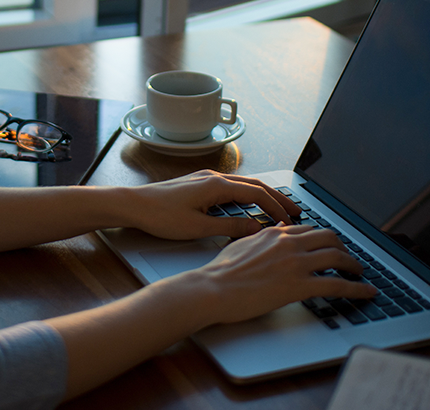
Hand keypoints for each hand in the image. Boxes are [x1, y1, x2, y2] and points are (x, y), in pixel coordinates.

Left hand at [127, 170, 301, 239]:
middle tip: (296, 210)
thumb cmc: (160, 216)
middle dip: (277, 198)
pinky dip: (247, 195)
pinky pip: (231, 187)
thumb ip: (229, 228)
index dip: (277, 207)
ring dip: (263, 196)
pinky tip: (249, 205)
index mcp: (217, 185)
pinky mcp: (198, 184)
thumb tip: (256, 229)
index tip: (290, 221)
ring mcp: (205, 179)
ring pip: (243, 185)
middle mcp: (214, 177)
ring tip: (278, 208)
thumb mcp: (198, 227)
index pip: (257, 194)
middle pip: (255, 185)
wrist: (133, 205)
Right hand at [180, 224, 376, 324]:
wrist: (212, 289)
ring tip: (359, 273)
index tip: (328, 245)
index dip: (322, 238)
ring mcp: (296, 264)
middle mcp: (288, 244)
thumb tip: (273, 231)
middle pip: (329, 238)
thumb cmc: (220, 272)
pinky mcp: (300, 285)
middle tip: (347, 257)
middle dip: (343, 247)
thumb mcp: (240, 245)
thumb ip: (260, 237)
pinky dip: (357, 288)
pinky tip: (367, 292)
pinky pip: (338, 284)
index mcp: (274, 234)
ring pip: (338, 257)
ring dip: (354, 265)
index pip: (308, 230)